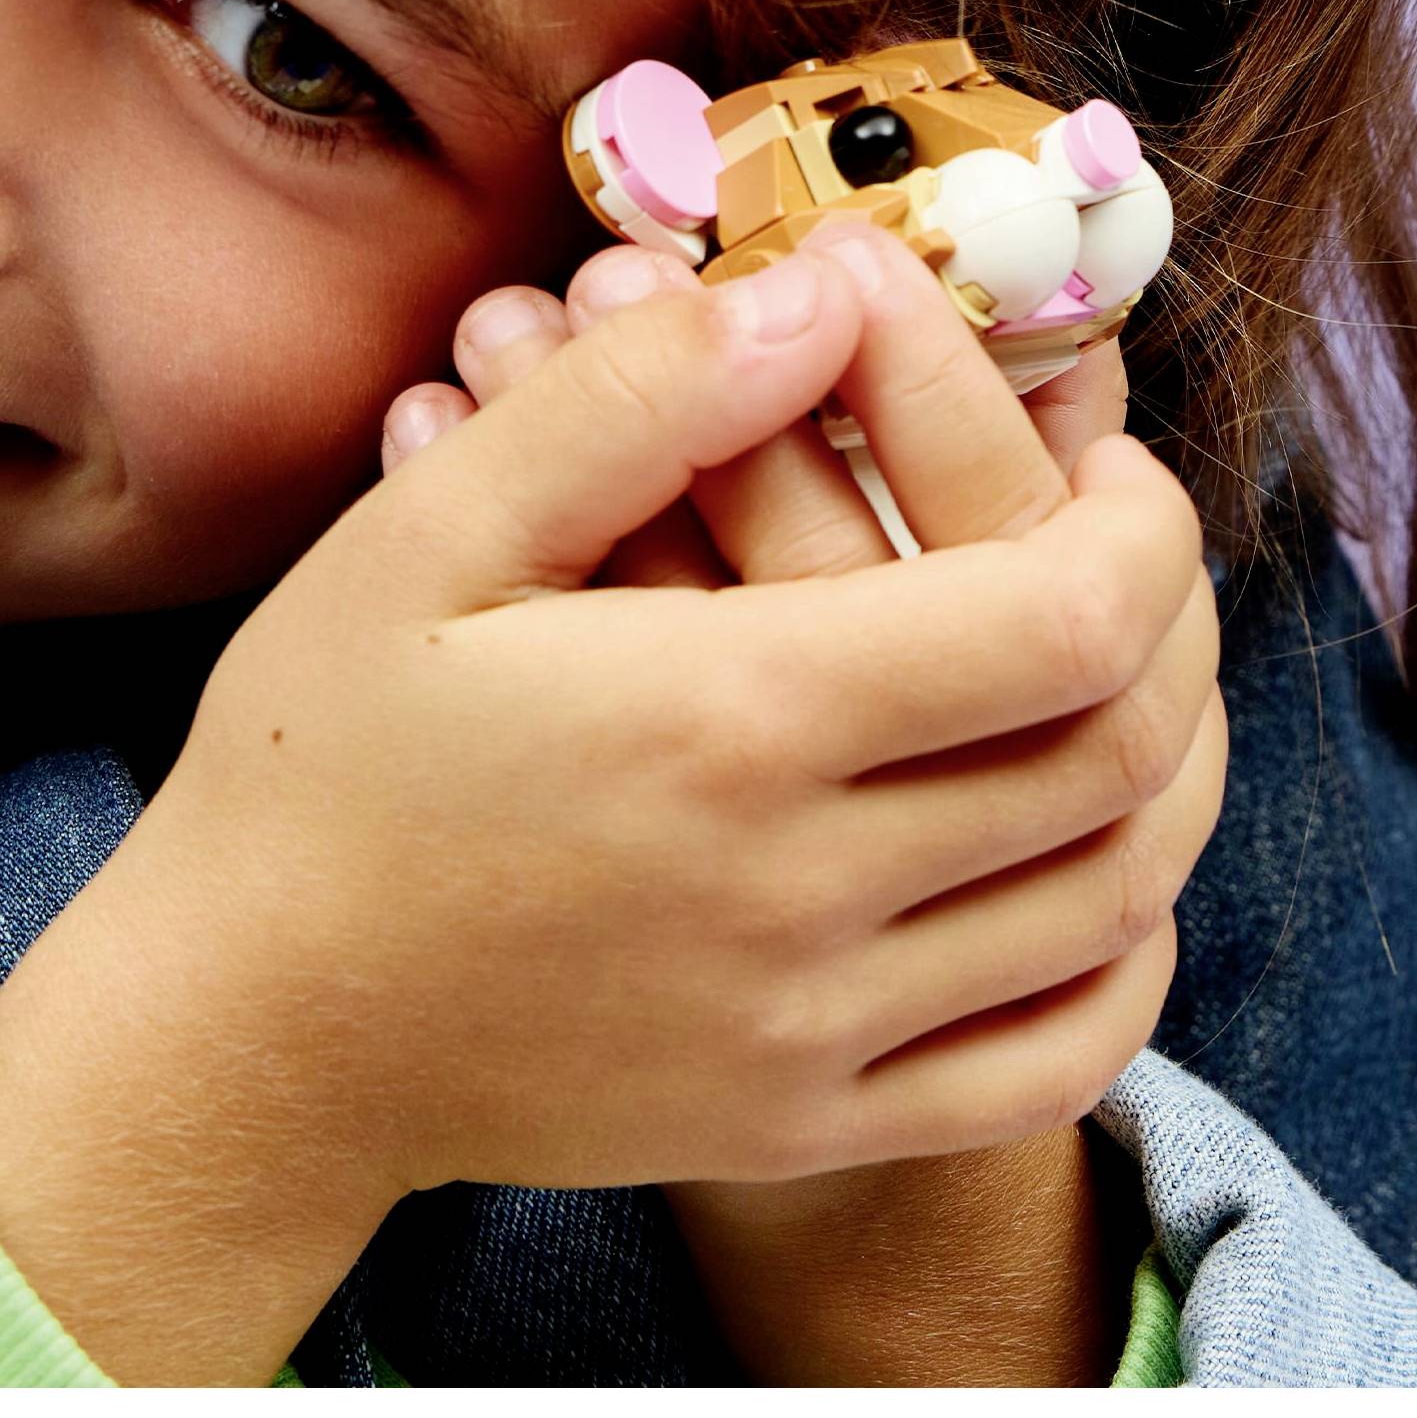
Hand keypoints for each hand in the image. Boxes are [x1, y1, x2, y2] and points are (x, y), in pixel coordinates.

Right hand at [0, 244, 1209, 1381]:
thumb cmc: (324, 752)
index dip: (1138, 525)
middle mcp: (801, 894)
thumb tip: (822, 294)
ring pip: (1113, 904)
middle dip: (1170, 621)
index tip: (1108, 459)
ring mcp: (812, 1033)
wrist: (246, 1025)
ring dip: (1166, 770)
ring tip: (1119, 668)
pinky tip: (1090, 874)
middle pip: (1119, 759)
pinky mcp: (802, 1123)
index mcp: (725, 722)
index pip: (1064, 626)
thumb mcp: (432, 530)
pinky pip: (1048, 1063)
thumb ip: (634, 402)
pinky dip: (1120, 962)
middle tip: (1123, 539)